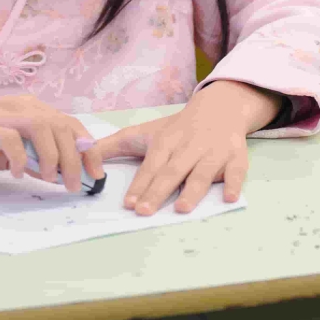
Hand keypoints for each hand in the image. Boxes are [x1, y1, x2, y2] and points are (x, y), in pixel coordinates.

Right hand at [0, 94, 106, 192]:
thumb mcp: (3, 149)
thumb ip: (28, 156)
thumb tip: (56, 173)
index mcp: (28, 108)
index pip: (69, 123)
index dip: (86, 147)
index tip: (95, 173)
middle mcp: (19, 105)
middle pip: (62, 125)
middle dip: (76, 157)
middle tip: (78, 184)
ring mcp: (1, 114)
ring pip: (43, 127)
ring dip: (53, 157)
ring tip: (51, 180)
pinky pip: (11, 139)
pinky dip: (20, 158)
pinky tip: (18, 174)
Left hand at [96, 81, 282, 215]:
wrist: (219, 107)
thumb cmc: (176, 128)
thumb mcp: (144, 132)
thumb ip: (113, 146)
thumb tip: (83, 156)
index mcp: (166, 141)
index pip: (151, 164)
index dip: (140, 183)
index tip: (129, 203)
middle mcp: (189, 146)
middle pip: (173, 170)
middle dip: (159, 190)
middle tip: (145, 211)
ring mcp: (214, 151)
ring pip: (203, 172)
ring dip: (193, 190)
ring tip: (181, 208)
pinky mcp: (236, 156)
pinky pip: (237, 171)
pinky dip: (234, 184)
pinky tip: (229, 199)